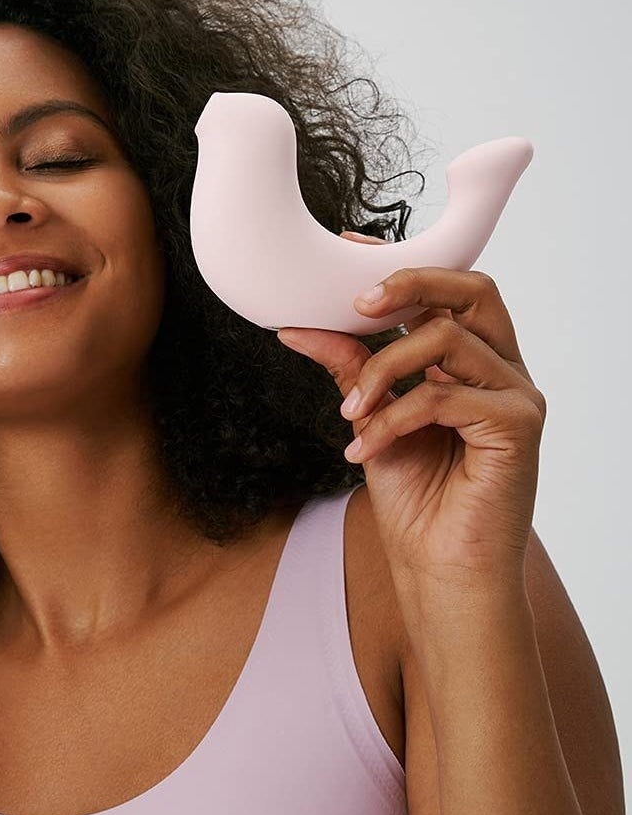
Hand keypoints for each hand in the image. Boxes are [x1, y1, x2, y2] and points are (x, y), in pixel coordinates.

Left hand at [275, 232, 546, 591]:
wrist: (440, 566)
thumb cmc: (414, 494)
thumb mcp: (369, 415)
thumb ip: (348, 367)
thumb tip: (295, 326)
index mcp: (473, 360)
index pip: (449, 291)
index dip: (403, 266)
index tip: (348, 248)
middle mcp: (503, 369)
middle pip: (474, 290)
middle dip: (411, 282)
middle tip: (356, 304)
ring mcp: (518, 395)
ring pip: (445, 340)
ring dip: (381, 371)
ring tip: (348, 414)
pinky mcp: (519, 426)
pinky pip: (443, 396)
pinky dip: (392, 417)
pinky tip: (363, 448)